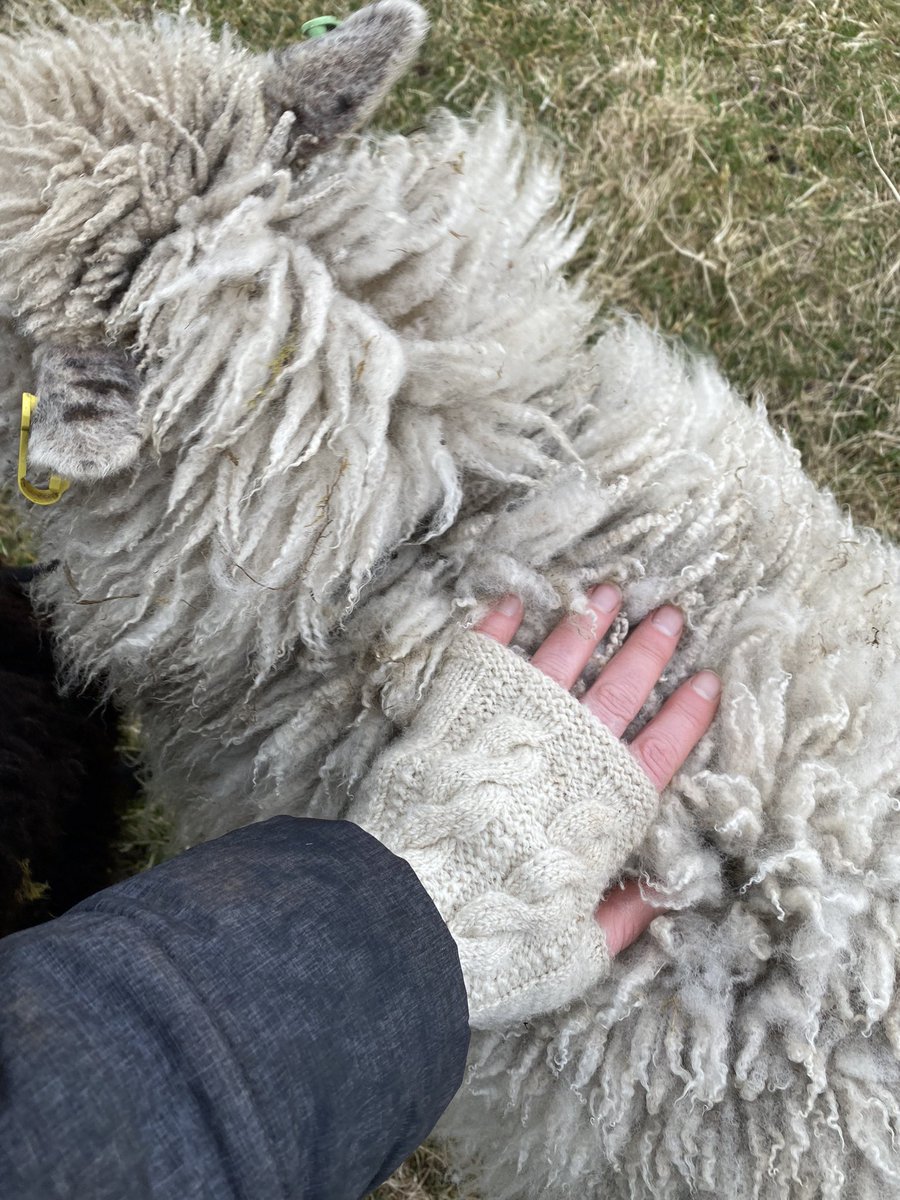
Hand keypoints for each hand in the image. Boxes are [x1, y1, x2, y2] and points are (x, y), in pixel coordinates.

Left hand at [474, 585, 719, 956]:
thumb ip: (620, 919)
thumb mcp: (576, 952)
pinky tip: (514, 599)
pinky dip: (500, 626)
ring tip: (609, 591)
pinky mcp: (460, 714)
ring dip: (589, 622)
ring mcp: (516, 727)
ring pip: (563, 659)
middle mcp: (570, 757)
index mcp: (609, 809)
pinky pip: (485, 657)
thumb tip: (656, 896)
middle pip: (622, 690)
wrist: (413, 914)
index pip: (662, 749)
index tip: (708, 679)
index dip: (687, 715)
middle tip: (671, 613)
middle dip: (650, 650)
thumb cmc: (498, 941)